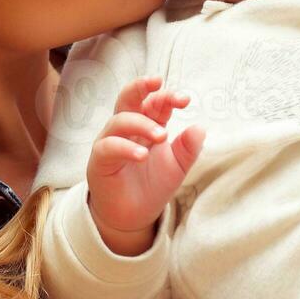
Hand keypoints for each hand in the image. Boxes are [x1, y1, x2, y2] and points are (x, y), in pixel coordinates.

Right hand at [86, 76, 204, 254]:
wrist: (134, 215)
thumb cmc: (153, 184)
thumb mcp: (178, 166)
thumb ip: (188, 148)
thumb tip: (200, 127)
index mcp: (147, 124)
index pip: (155, 102)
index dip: (168, 97)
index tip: (185, 99)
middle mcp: (126, 128)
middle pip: (128, 98)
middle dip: (140, 86)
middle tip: (157, 83)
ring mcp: (110, 141)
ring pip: (119, 120)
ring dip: (141, 123)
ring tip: (162, 135)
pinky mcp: (99, 160)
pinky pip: (108, 146)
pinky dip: (125, 148)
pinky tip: (142, 155)